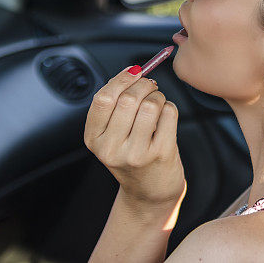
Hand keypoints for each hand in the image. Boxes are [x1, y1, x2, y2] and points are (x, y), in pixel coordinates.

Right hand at [84, 66, 185, 205]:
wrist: (150, 192)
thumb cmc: (132, 155)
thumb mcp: (112, 135)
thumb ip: (116, 105)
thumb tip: (133, 71)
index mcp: (94, 140)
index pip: (103, 99)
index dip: (120, 79)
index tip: (133, 72)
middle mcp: (111, 149)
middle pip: (128, 99)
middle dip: (143, 85)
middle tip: (150, 86)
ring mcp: (137, 153)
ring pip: (151, 104)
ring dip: (158, 96)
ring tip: (158, 104)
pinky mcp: (160, 154)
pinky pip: (169, 113)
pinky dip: (169, 108)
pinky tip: (165, 119)